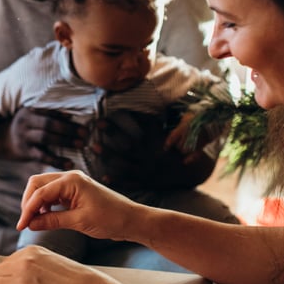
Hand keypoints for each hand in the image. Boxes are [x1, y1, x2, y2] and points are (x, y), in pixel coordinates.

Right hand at [0, 107, 85, 168]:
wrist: (1, 142)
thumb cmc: (26, 128)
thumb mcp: (32, 116)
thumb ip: (48, 115)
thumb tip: (74, 115)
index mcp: (30, 110)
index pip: (50, 110)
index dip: (67, 114)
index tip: (84, 118)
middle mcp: (25, 122)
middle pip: (49, 123)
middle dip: (69, 128)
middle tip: (85, 133)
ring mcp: (24, 137)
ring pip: (45, 137)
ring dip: (65, 141)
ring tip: (81, 145)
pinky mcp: (25, 152)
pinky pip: (42, 156)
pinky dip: (57, 159)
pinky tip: (70, 162)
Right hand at [17, 170, 142, 241]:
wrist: (131, 220)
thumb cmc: (110, 219)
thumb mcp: (79, 222)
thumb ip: (52, 220)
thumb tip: (31, 224)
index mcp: (71, 181)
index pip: (40, 192)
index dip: (27, 210)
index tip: (21, 226)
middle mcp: (70, 177)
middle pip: (37, 184)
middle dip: (28, 202)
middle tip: (25, 222)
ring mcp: (72, 183)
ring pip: (43, 188)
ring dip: (36, 203)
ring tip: (35, 221)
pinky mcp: (74, 191)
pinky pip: (53, 194)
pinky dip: (45, 204)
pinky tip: (45, 216)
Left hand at [91, 110, 214, 189]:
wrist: (189, 173)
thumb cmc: (178, 149)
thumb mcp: (172, 134)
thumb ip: (156, 122)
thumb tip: (146, 101)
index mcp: (158, 142)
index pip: (142, 126)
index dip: (126, 118)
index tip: (108, 113)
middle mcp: (151, 155)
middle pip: (129, 143)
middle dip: (113, 134)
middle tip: (97, 124)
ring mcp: (148, 170)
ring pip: (126, 162)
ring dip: (109, 155)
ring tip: (93, 147)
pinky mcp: (146, 182)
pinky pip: (130, 182)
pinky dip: (117, 180)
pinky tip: (103, 176)